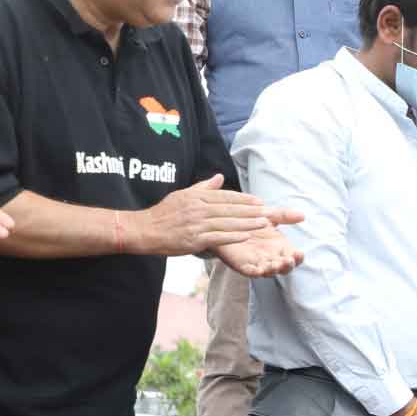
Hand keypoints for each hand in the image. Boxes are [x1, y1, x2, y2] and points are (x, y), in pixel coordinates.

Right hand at [140, 174, 290, 254]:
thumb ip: (203, 187)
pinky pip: (218, 237)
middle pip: (231, 209)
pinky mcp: (194, 239)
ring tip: (266, 223)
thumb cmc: (165, 213)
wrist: (144, 229)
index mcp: (196, 197)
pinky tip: (247, 236)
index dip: (244, 199)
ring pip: (228, 223)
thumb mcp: (183, 195)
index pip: (225, 197)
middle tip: (272, 212)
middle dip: (253, 211)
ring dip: (248, 223)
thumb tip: (219, 176)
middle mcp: (198, 209)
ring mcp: (196, 224)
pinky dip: (233, 237)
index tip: (260, 201)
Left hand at [214, 221, 303, 277]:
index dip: (298, 257)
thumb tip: (302, 215)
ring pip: (269, 272)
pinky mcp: (242, 265)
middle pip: (285, 268)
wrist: (224, 222)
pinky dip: (255, 272)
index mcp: (280, 248)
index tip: (299, 253)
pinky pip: (250, 272)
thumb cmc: (248, 220)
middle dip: (288, 266)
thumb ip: (283, 216)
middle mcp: (271, 258)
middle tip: (288, 260)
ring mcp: (257, 263)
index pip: (294, 257)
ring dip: (273, 270)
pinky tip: (258, 269)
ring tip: (275, 265)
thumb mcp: (267, 216)